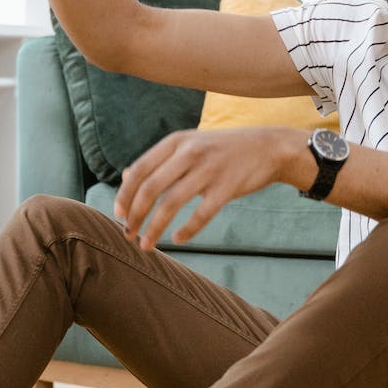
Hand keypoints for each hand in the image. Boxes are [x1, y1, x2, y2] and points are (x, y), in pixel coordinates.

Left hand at [115, 128, 307, 251]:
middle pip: (150, 187)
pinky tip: (178, 240)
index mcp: (176, 142)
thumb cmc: (223, 150)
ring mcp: (209, 169)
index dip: (125, 195)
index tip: (118, 215)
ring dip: (154, 228)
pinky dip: (187, 230)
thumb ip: (159, 161)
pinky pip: (201, 214)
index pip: (139, 169)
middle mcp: (190, 152)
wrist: (268, 147)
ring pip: (171, 203)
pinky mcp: (228, 186)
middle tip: (128, 235)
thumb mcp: (189, 145)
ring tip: (146, 245)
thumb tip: (125, 179)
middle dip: (135, 215)